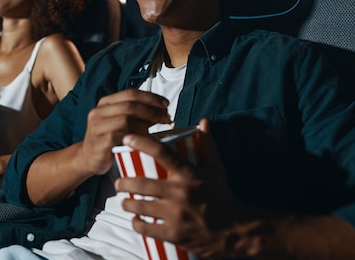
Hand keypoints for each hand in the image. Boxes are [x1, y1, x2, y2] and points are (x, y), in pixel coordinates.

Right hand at [80, 89, 170, 175]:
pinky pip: (120, 138)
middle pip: (130, 105)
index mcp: (106, 102)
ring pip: (126, 120)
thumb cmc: (109, 139)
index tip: (166, 104)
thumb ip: (138, 115)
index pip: (131, 93)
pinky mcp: (99, 143)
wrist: (88, 158)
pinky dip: (135, 139)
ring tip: (157, 133)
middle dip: (152, 111)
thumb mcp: (122, 122)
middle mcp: (99, 111)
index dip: (151, 97)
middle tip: (167, 118)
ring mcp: (97, 127)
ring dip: (146, 126)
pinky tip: (145, 144)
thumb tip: (162, 110)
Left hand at [115, 119, 244, 258]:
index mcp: (189, 174)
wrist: (235, 231)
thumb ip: (207, 144)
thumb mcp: (216, 169)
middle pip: (141, 183)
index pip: (161, 153)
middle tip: (119, 182)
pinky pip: (146, 228)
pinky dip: (136, 223)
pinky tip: (135, 220)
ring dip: (127, 203)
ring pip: (140, 206)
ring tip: (125, 201)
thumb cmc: (222, 196)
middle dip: (124, 182)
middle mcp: (180, 193)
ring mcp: (176, 214)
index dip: (141, 143)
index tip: (126, 138)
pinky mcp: (174, 233)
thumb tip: (203, 121)